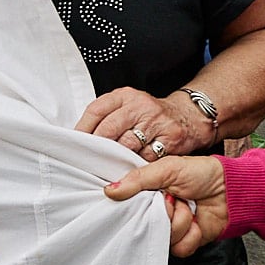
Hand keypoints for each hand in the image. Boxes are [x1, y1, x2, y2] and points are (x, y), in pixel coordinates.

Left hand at [75, 85, 216, 162]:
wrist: (188, 116)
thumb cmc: (151, 115)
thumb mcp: (128, 105)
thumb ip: (107, 116)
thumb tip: (80, 138)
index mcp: (125, 95)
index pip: (96, 110)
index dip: (83, 129)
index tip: (76, 145)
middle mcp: (140, 106)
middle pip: (109, 129)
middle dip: (98, 147)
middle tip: (90, 160)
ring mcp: (157, 121)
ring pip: (127, 145)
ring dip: (116, 159)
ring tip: (109, 166)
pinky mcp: (171, 138)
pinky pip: (147, 157)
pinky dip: (138, 165)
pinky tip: (132, 168)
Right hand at [104, 151, 229, 255]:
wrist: (232, 189)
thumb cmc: (202, 173)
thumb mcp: (166, 168)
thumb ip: (137, 180)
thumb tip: (110, 190)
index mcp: (148, 192)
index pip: (126, 205)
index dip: (131, 205)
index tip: (142, 198)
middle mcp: (157, 211)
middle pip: (143, 224)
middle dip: (162, 212)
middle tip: (172, 198)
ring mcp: (170, 227)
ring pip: (163, 238)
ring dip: (180, 222)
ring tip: (188, 207)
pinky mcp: (185, 241)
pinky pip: (179, 248)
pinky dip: (190, 235)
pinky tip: (197, 222)